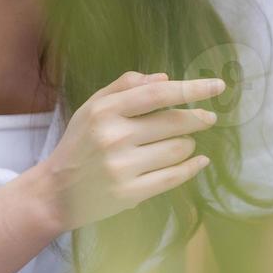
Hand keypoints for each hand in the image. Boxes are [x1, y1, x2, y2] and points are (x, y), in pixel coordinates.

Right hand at [33, 71, 223, 233]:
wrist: (55, 192)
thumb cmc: (79, 143)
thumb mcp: (92, 107)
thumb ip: (126, 86)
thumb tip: (165, 78)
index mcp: (105, 110)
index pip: (159, 94)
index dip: (192, 88)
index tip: (218, 86)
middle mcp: (114, 137)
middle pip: (174, 122)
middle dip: (198, 118)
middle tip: (209, 118)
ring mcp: (122, 167)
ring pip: (178, 149)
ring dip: (188, 144)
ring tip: (183, 143)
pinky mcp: (129, 193)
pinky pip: (173, 177)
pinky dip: (192, 168)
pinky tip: (199, 161)